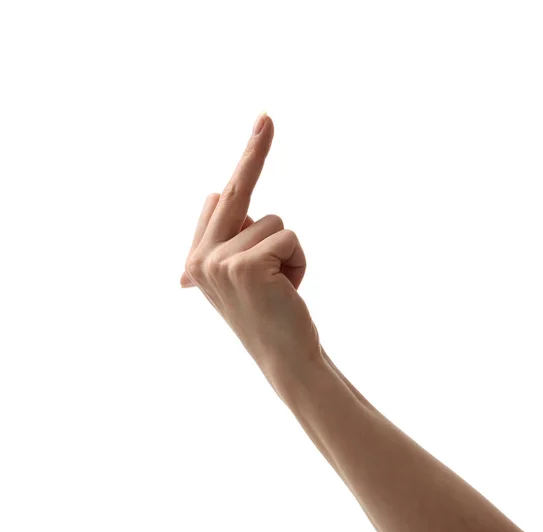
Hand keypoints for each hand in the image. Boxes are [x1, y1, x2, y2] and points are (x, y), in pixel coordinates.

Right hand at [180, 113, 320, 378]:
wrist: (286, 358)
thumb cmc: (271, 316)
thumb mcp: (240, 277)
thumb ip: (226, 237)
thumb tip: (215, 194)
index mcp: (197, 257)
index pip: (220, 200)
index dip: (244, 168)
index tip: (260, 129)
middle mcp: (200, 257)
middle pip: (236, 190)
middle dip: (254, 149)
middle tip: (267, 116)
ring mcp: (218, 260)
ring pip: (275, 222)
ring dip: (289, 253)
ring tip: (280, 287)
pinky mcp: (244, 264)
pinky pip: (288, 237)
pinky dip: (298, 262)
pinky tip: (287, 291)